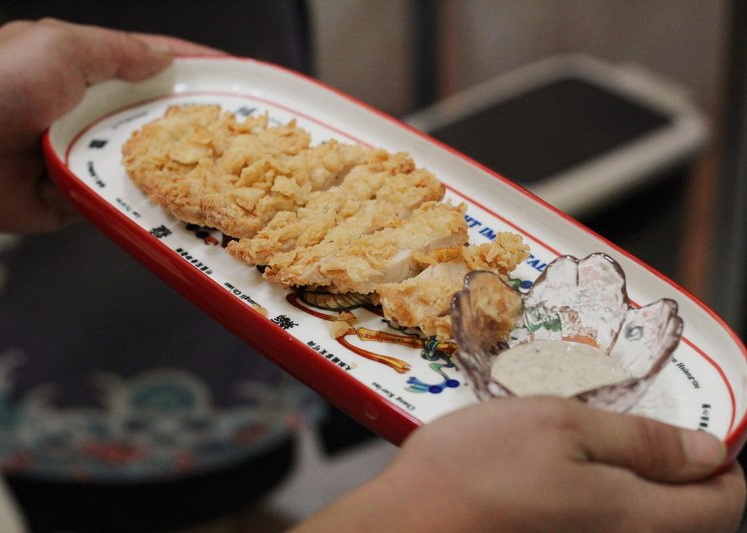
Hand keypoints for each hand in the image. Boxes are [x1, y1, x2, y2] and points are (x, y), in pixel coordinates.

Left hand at [0, 18, 222, 232]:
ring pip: (146, 164)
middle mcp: (94, 112)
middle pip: (158, 118)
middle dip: (198, 126)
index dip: (198, 69)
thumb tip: (167, 59)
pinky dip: (145, 205)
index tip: (240, 79)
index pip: (156, 64)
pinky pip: (122, 202)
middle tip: (246, 138)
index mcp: (91, 70)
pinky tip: (183, 211)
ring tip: (229, 179)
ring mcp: (88, 156)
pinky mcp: (79, 197)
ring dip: (178, 170)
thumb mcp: (62, 48)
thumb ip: (118, 52)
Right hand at [297, 398, 744, 531]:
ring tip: (588, 447)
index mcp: (637, 519)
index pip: (727, 501)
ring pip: (642, 522)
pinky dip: (599, 500)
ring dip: (633, 483)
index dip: (721, 458)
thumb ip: (642, 440)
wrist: (405, 527)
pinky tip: (558, 476)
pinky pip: (602, 527)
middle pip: (689, 518)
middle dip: (676, 470)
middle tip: (635, 428)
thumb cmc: (473, 472)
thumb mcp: (559, 427)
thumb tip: (710, 452)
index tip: (694, 428)